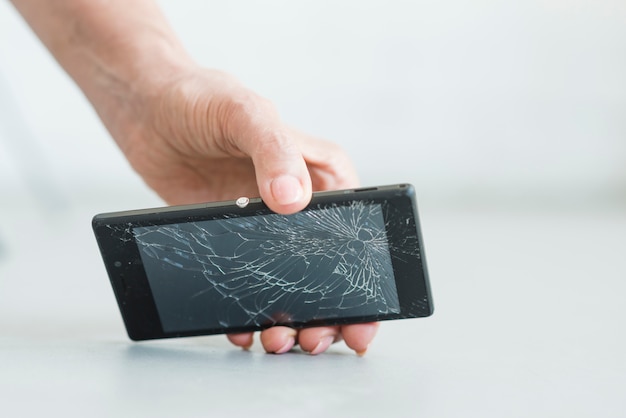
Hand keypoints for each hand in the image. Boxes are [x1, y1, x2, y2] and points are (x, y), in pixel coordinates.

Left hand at [113, 67, 378, 354]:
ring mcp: (266, 225)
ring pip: (290, 282)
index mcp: (321, 174)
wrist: (147, 110)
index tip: (361, 314)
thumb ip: (276, 152)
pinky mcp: (233, 239)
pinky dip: (249, 311)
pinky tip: (243, 328)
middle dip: (329, 310)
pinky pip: (249, 281)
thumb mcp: (247, 115)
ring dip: (290, 318)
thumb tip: (293, 200)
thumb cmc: (203, 98)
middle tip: (316, 339)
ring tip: (278, 339)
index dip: (363, 276)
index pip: (355, 231)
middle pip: (328, 267)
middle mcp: (300, 203)